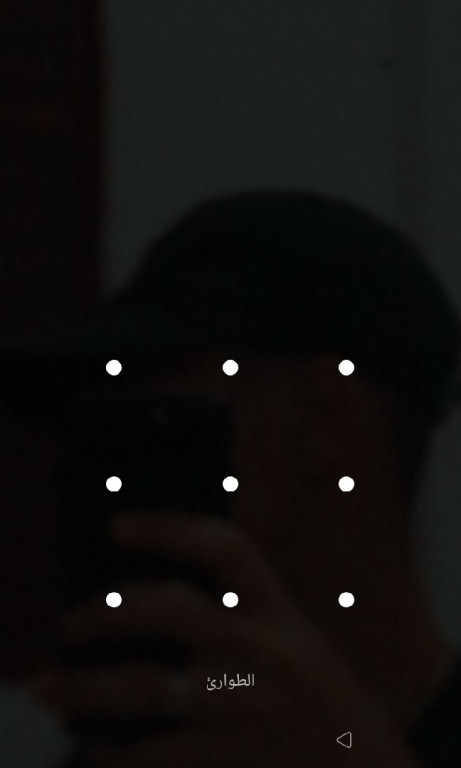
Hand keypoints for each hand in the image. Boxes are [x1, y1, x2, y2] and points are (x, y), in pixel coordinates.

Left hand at [32, 513, 419, 766]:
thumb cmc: (318, 699)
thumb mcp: (293, 644)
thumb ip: (238, 621)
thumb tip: (143, 611)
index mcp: (282, 612)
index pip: (226, 550)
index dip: (170, 529)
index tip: (118, 526)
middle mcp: (268, 652)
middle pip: (173, 611)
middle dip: (109, 612)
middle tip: (69, 623)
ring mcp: (252, 707)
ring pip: (149, 689)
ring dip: (86, 690)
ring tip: (49, 687)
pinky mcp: (240, 760)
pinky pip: (158, 755)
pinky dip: (117, 753)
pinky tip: (97, 750)